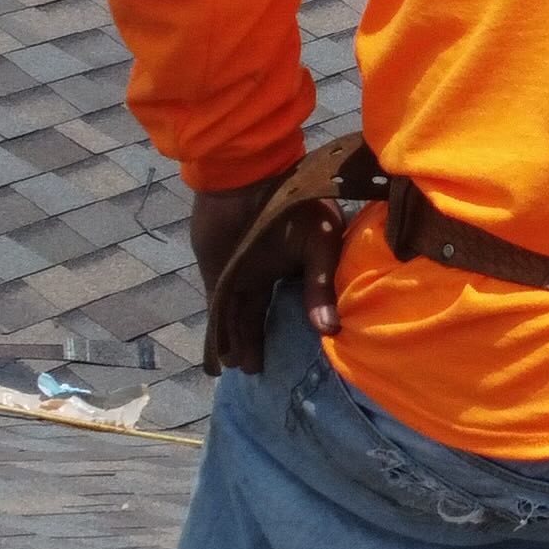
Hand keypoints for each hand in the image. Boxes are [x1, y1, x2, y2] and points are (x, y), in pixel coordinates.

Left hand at [192, 168, 345, 375]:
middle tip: (265, 370)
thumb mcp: (320, 242)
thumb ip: (321, 286)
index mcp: (298, 263)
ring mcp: (240, 277)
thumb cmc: (293, 204)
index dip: (306, 325)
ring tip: (246, 371)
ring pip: (241, 319)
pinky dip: (220, 337)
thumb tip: (330, 330)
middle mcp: (268, 273)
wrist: (246, 178)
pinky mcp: (217, 278)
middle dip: (263, 342)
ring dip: (242, 345)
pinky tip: (223, 360)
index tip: (313, 352)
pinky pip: (218, 315)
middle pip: (264, 315)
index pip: (300, 301)